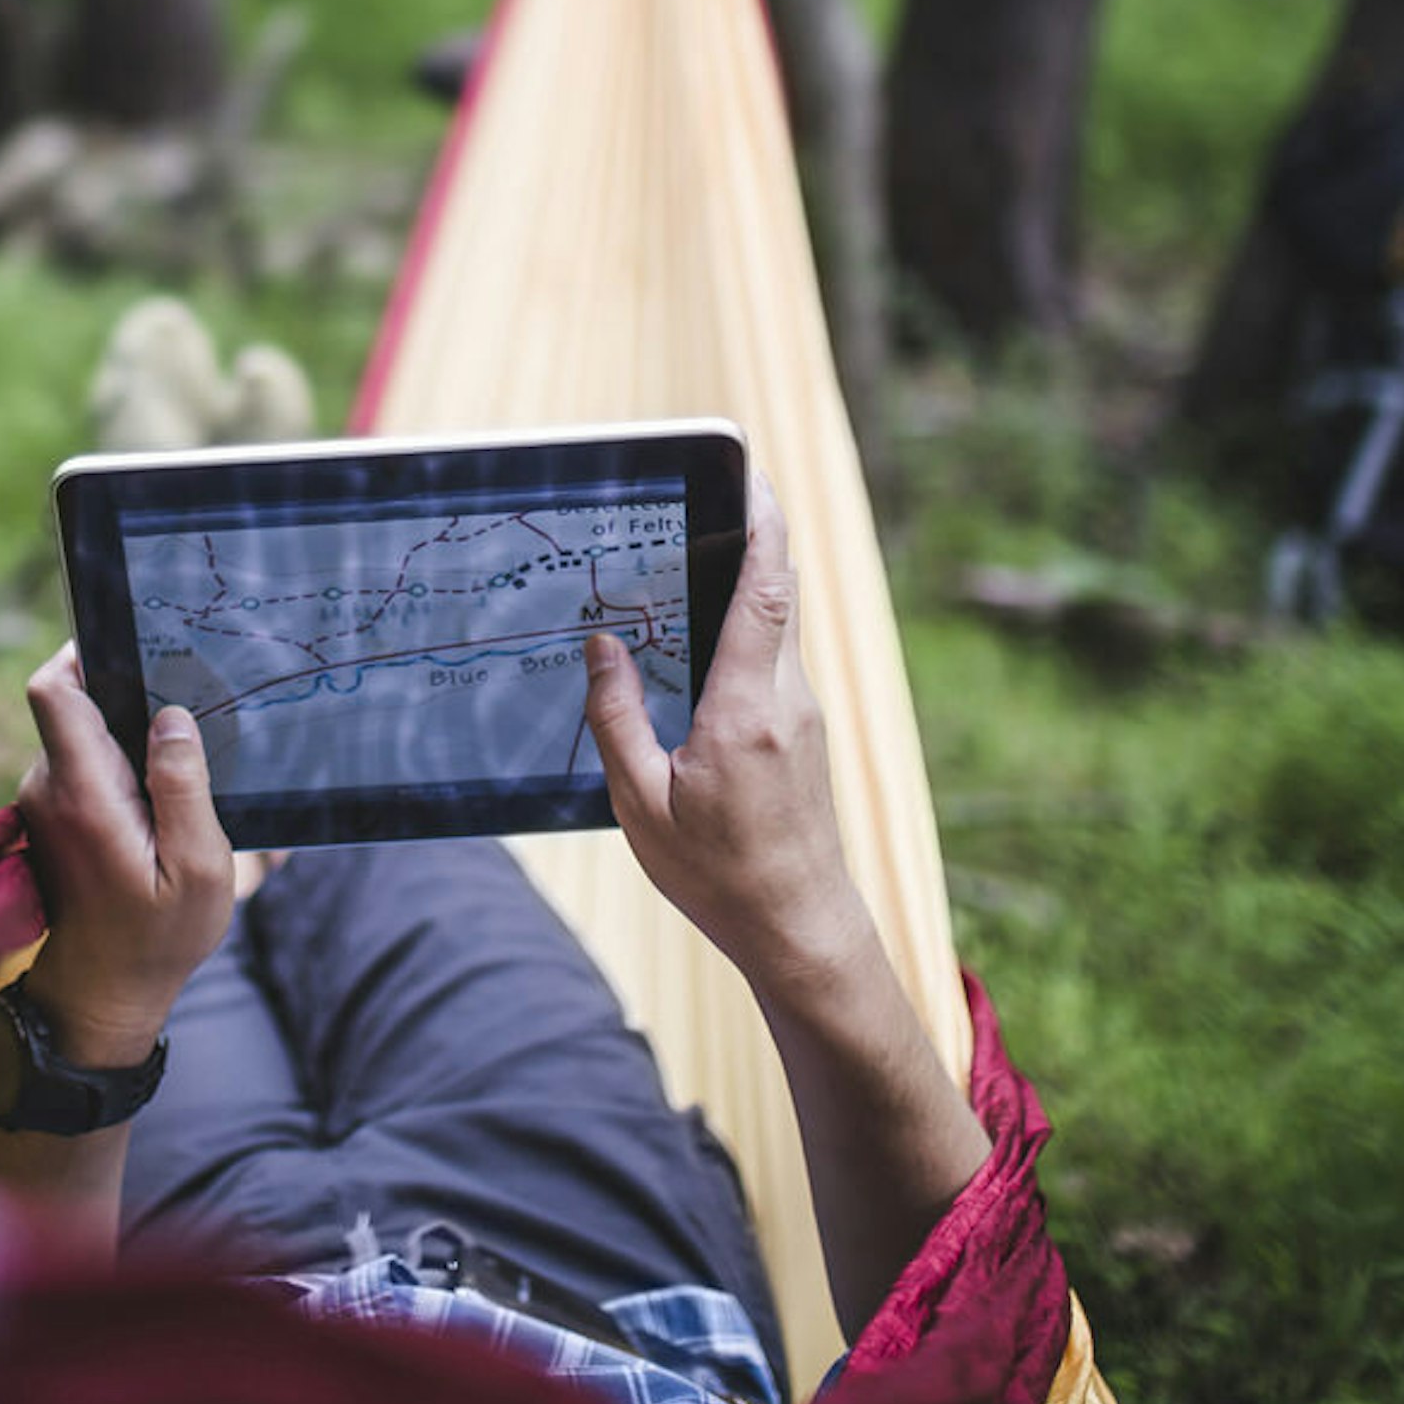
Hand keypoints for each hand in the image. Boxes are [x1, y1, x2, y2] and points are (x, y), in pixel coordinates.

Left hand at [11, 644, 232, 1069]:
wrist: (100, 999)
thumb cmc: (156, 939)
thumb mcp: (198, 868)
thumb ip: (185, 786)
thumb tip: (174, 716)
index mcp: (81, 791)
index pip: (53, 690)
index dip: (84, 652)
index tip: (135, 645)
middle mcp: (49, 788)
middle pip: (73, 704)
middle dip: (126, 694)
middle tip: (188, 706)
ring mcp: (46, 803)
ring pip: (82, 735)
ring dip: (127, 736)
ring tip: (183, 760)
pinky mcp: (54, 818)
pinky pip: (84, 765)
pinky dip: (120, 765)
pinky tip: (162, 796)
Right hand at [584, 473, 876, 996]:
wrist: (800, 929)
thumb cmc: (719, 876)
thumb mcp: (641, 803)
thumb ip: (616, 718)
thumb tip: (602, 648)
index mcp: (746, 708)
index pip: (766, 590)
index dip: (762, 524)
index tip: (750, 474)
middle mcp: (786, 700)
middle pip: (777, 592)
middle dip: (749, 536)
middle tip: (704, 496)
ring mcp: (801, 715)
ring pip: (776, 627)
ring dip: (740, 587)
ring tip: (682, 565)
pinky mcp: (801, 734)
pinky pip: (772, 660)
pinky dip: (741, 632)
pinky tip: (697, 644)